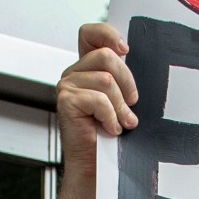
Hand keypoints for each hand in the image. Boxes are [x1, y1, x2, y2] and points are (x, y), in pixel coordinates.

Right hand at [57, 23, 137, 166]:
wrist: (97, 165)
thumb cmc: (111, 134)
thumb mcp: (121, 99)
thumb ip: (122, 78)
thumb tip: (132, 60)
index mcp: (87, 68)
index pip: (89, 33)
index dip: (107, 34)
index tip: (125, 50)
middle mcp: (74, 73)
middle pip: (106, 56)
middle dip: (127, 81)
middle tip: (132, 104)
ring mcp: (67, 86)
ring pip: (106, 80)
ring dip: (120, 106)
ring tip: (121, 123)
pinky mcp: (66, 101)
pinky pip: (99, 99)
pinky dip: (111, 117)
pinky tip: (110, 129)